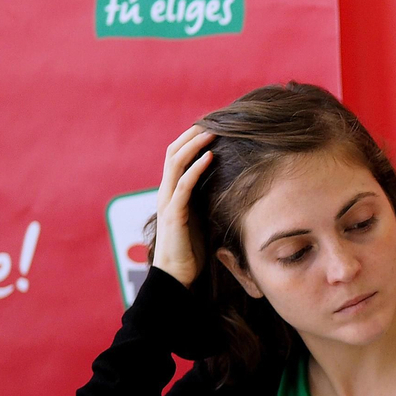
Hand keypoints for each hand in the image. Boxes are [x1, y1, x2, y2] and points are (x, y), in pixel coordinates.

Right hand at [152, 127, 215, 286]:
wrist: (177, 276)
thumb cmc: (192, 249)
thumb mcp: (202, 218)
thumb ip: (207, 201)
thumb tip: (228, 186)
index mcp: (173, 192)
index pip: (178, 157)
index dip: (192, 139)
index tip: (213, 126)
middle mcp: (166, 193)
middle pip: (174, 153)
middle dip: (192, 135)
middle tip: (213, 120)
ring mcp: (168, 202)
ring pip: (176, 163)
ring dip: (194, 145)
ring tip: (212, 131)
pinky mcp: (173, 215)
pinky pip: (183, 187)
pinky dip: (195, 169)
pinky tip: (210, 157)